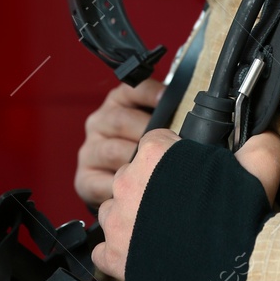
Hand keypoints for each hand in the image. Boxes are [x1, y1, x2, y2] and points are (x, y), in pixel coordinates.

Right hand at [75, 78, 163, 207]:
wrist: (115, 183)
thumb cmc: (142, 151)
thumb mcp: (153, 127)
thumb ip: (167, 118)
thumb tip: (194, 118)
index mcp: (118, 103)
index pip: (131, 90)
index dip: (149, 93)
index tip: (166, 99)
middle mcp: (99, 123)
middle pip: (121, 120)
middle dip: (148, 133)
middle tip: (168, 146)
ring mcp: (90, 151)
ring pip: (113, 151)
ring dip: (137, 162)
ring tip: (158, 168)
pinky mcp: (85, 178)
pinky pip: (102, 182)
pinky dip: (121, 187)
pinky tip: (139, 190)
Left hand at [92, 130, 279, 280]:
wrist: (237, 272)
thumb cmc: (241, 219)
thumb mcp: (258, 169)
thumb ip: (255, 145)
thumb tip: (261, 135)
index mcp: (154, 155)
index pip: (154, 144)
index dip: (173, 159)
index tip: (187, 176)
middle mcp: (127, 183)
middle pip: (132, 177)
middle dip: (151, 189)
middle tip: (179, 208)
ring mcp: (117, 222)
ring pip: (116, 211)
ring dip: (134, 219)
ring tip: (165, 233)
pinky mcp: (114, 257)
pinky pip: (105, 250)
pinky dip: (122, 253)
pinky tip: (147, 254)